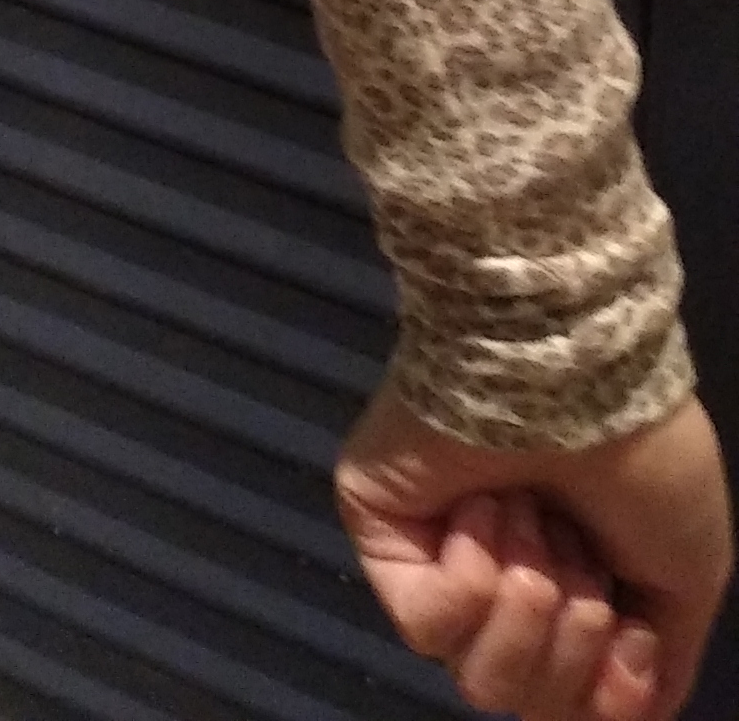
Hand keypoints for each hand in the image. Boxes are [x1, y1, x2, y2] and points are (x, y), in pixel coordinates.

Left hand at [337, 381, 732, 719]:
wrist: (580, 377)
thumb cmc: (641, 460)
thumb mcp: (684, 577)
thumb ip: (656, 661)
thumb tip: (629, 708)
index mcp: (567, 584)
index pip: (570, 702)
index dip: (605, 690)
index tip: (626, 623)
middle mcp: (499, 576)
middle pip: (526, 698)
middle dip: (571, 637)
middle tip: (578, 552)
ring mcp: (435, 554)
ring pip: (477, 676)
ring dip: (527, 606)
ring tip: (535, 526)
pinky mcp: (380, 530)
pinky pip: (423, 623)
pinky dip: (470, 579)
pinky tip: (486, 510)